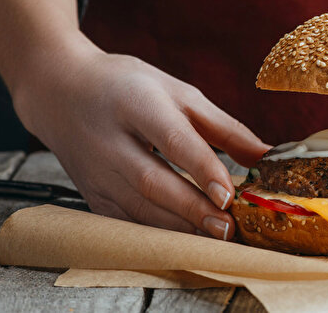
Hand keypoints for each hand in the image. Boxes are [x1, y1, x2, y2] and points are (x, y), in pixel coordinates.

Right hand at [11, 47, 269, 238]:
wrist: (59, 91)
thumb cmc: (127, 87)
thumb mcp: (178, 92)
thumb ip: (224, 127)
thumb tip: (267, 155)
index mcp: (136, 102)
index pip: (172, 139)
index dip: (201, 168)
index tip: (227, 194)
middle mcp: (110, 140)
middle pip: (153, 181)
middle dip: (193, 209)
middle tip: (229, 227)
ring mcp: (95, 171)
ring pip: (138, 208)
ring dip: (180, 227)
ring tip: (216, 237)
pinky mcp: (91, 194)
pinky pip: (126, 221)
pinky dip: (157, 233)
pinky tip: (185, 240)